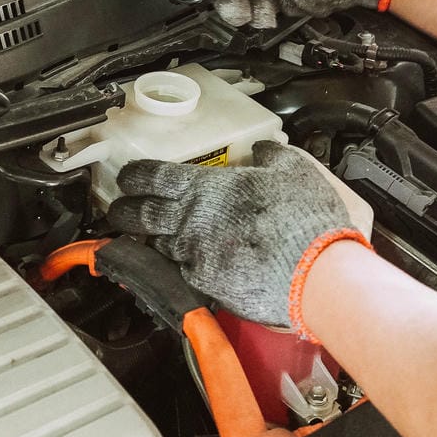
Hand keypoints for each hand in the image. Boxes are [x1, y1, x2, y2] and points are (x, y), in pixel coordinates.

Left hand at [107, 141, 355, 326]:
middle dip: (124, 212)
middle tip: (119, 211)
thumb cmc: (306, 219)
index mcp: (207, 188)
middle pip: (141, 215)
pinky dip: (181, 268)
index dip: (135, 176)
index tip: (127, 178)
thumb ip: (271, 156)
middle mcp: (191, 221)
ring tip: (150, 238)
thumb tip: (262, 148)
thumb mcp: (293, 170)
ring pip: (159, 246)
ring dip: (152, 241)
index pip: (154, 177)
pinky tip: (187, 267)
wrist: (317, 275)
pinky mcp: (205, 287)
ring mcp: (194, 257)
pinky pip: (183, 274)